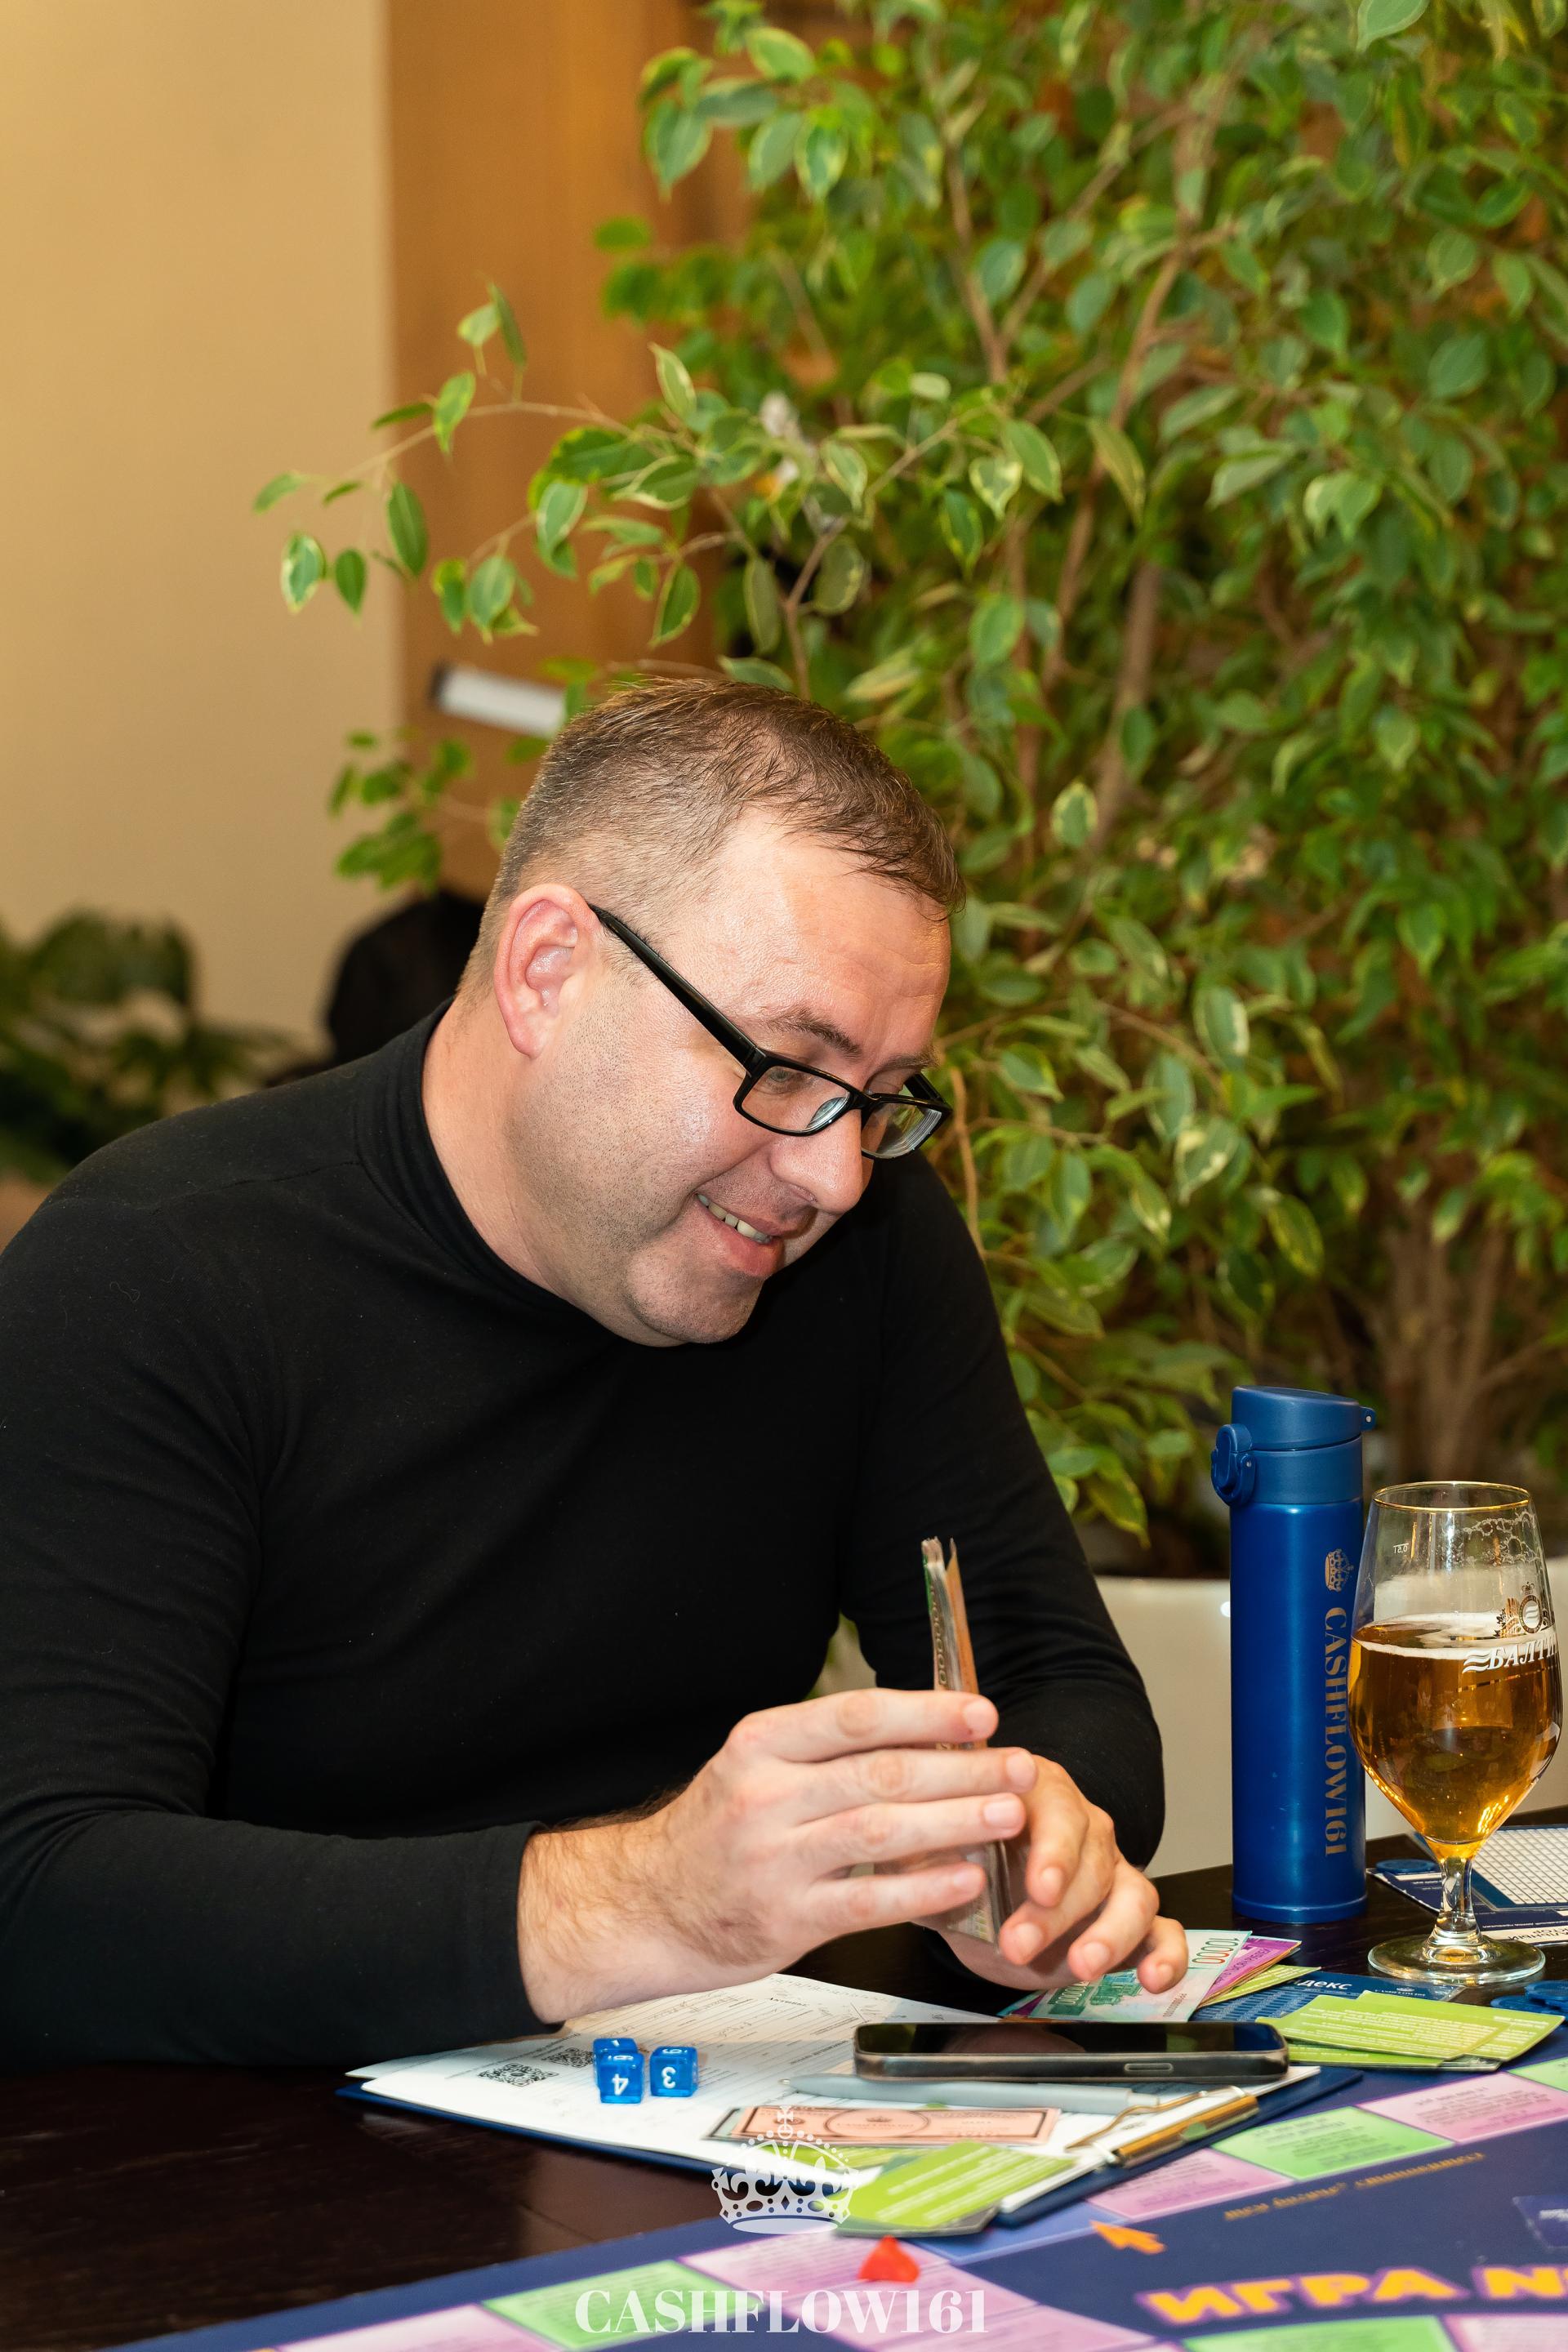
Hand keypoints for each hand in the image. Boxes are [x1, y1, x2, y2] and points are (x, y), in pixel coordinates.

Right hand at [516, 1687, 1039, 2018]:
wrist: (650, 1905)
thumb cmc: (717, 1832)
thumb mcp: (756, 1769)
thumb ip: (828, 1755)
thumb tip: (929, 1738)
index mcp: (761, 1744)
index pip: (855, 1716)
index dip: (925, 1712)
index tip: (981, 1713)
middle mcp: (765, 1795)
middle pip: (881, 1773)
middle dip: (962, 1768)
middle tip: (1019, 1766)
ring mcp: (774, 1859)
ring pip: (881, 1832)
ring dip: (956, 1821)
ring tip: (1009, 1815)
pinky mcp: (785, 1919)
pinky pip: (869, 1901)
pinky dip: (924, 1889)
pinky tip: (967, 1879)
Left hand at [934, 1754, 1185, 1995]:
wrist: (970, 1892)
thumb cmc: (953, 1857)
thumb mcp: (926, 1845)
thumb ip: (925, 1841)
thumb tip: (919, 1841)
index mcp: (1036, 1794)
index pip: (1059, 1811)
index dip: (1054, 1851)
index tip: (1037, 1888)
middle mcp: (1084, 1828)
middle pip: (1092, 1861)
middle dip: (1058, 1911)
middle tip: (1019, 1944)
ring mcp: (1112, 1871)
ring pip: (1133, 1893)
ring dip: (1110, 1934)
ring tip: (1082, 1967)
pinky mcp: (1127, 1918)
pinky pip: (1163, 1930)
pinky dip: (1166, 1954)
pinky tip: (1153, 1979)